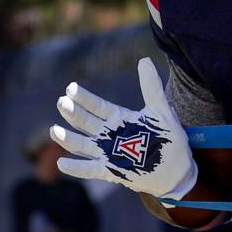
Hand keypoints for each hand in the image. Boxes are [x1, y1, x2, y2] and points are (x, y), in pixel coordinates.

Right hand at [51, 58, 195, 201]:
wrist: (176, 170)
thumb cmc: (168, 139)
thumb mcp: (161, 111)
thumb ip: (151, 87)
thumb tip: (144, 60)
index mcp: (118, 118)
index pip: (96, 106)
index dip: (84, 98)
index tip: (71, 88)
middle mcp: (109, 135)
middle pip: (85, 122)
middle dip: (73, 113)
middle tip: (62, 102)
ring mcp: (107, 153)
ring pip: (82, 144)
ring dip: (68, 138)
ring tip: (54, 130)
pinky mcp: (110, 171)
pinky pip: (89, 169)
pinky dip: (76, 168)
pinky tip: (61, 163)